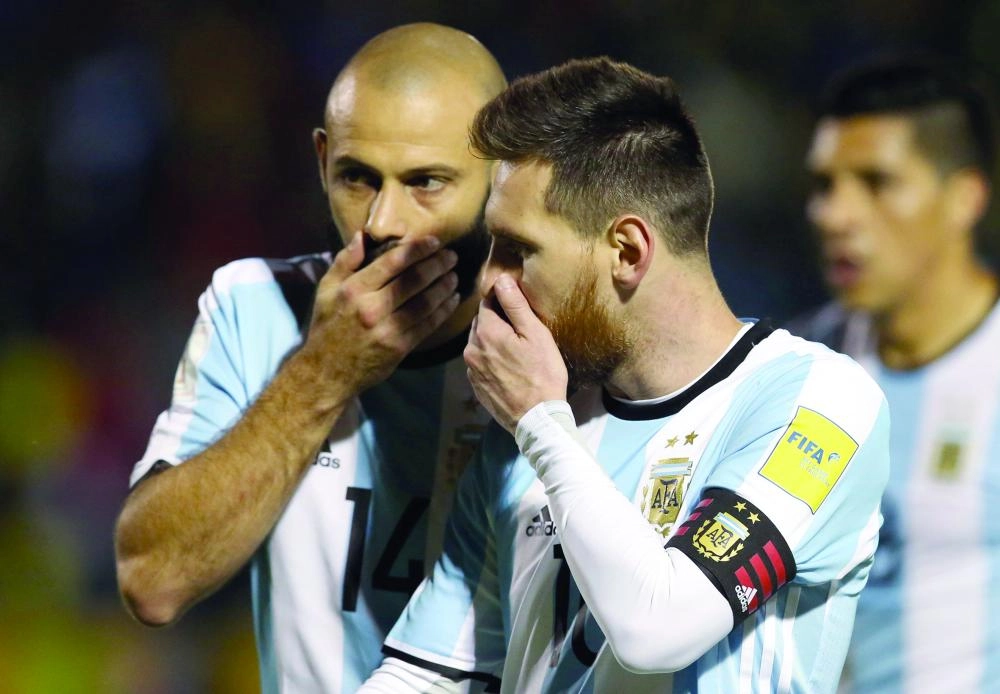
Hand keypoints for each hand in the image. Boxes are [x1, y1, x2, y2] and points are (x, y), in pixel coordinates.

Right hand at [300, 232, 459, 393]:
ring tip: (455, 276)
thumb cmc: (327, 326)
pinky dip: (443, 311)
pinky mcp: (399, 348)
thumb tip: (363, 235)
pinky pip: (427, 325)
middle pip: (414, 280)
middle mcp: (372, 307)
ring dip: (444, 287)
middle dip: (438, 265)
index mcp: (354, 289)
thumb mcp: (326, 290)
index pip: (393, 261)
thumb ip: (345, 261)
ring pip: (425, 302)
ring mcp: (387, 329)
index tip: (435, 242)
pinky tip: (452, 300)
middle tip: (452, 257)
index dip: (418, 249)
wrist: (326, 372)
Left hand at [464, 274, 567, 432]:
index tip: (517, 303)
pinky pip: (481, 363)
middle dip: (498, 319)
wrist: (537, 419)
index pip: (487, 302)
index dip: (502, 299)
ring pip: (480, 343)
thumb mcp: (535, 335)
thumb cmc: (542, 374)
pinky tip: (510, 367)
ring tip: (517, 349)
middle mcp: (471, 349)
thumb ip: (516, 305)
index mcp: (485, 332)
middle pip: (481, 322)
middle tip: (521, 328)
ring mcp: (471, 370)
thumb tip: (501, 279)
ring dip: (494, 340)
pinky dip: (492, 359)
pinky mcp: (475, 386)